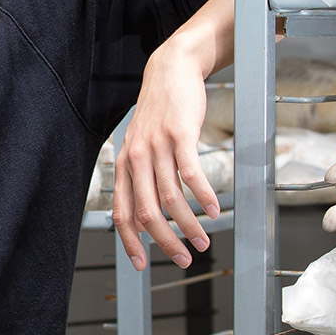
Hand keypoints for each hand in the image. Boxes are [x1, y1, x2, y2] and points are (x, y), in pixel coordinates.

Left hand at [112, 40, 219, 270]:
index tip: (142, 265)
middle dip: (165, 241)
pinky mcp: (179, 135)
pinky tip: (214, 210)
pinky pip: (191, 173)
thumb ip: (140, 179)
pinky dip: (203, 196)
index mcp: (124, 164)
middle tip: (183, 259)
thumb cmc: (158, 113)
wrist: (169, 71)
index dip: (130, 242)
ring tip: (203, 240)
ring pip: (170, 197)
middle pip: (146, 211)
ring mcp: (156, 145)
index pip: (121, 212)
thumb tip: (144, 219)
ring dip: (188, 224)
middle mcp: (136, 157)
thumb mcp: (141, 146)